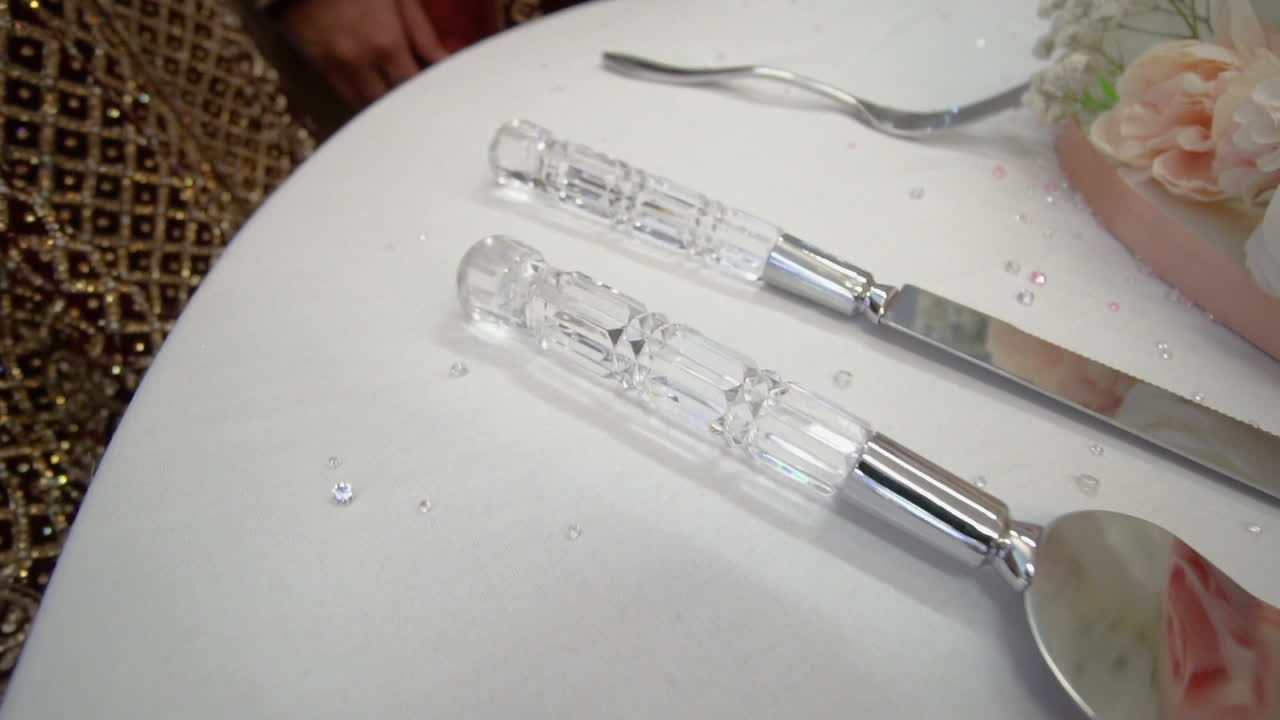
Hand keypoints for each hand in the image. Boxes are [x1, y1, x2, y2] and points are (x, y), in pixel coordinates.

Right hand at [282, 0, 447, 108]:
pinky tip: (370, 90)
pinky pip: (341, 92)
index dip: (424, 94)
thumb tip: (443, 60)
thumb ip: (422, 33)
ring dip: (380, 104)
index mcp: (386, 43)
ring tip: (393, 98)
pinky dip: (357, 96)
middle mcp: (359, 62)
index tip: (434, 95)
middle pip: (387, 102)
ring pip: (362, 103)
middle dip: (403, 103)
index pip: (411, 86)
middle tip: (416, 102)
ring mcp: (334, 65)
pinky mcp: (315, 63)